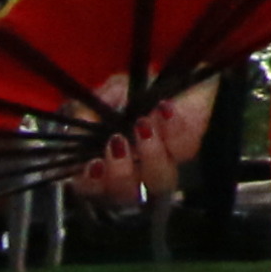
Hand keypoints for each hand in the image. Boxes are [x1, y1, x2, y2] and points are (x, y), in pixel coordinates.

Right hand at [69, 76, 213, 201]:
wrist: (175, 77)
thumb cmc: (133, 93)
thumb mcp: (107, 95)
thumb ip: (90, 110)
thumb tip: (83, 124)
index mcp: (105, 166)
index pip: (91, 188)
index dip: (90, 183)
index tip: (94, 163)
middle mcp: (134, 174)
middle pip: (124, 193)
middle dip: (119, 172)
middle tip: (117, 141)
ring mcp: (162, 165)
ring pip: (158, 182)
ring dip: (149, 155)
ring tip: (143, 125)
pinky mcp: (187, 150)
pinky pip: (183, 149)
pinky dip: (173, 128)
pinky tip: (165, 109)